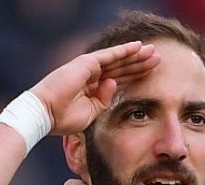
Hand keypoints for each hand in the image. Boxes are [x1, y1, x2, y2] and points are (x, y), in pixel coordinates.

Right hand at [29, 41, 159, 136]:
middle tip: (158, 58)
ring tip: (153, 51)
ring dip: (136, 55)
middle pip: (122, 67)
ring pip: (118, 59)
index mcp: (94, 88)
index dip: (136, 75)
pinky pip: (109, 55)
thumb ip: (104, 99)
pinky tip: (137, 47)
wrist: (46, 114)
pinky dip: (123, 50)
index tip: (153, 73)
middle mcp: (92, 75)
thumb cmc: (64, 117)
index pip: (120, 78)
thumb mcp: (91, 112)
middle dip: (140, 63)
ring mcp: (88, 68)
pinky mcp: (85, 64)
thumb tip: (115, 84)